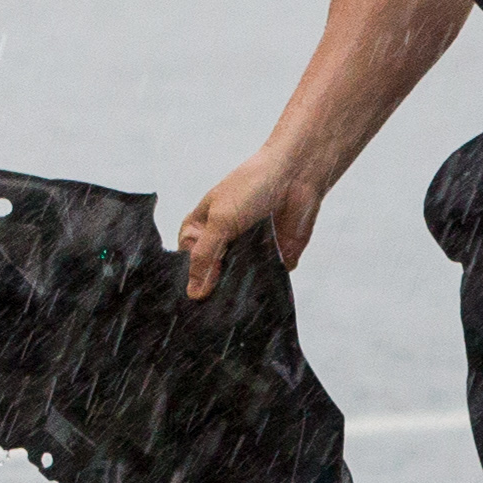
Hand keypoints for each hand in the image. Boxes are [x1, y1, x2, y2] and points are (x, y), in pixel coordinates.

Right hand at [174, 147, 319, 301]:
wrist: (295, 174)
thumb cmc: (252, 184)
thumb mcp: (220, 220)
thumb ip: (205, 257)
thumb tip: (194, 292)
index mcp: (200, 231)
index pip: (187, 266)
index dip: (190, 282)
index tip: (192, 301)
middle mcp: (221, 244)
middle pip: (211, 279)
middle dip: (214, 291)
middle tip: (214, 308)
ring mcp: (246, 254)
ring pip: (236, 284)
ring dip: (237, 292)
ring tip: (234, 303)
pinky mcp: (271, 260)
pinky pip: (263, 283)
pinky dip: (262, 287)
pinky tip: (258, 295)